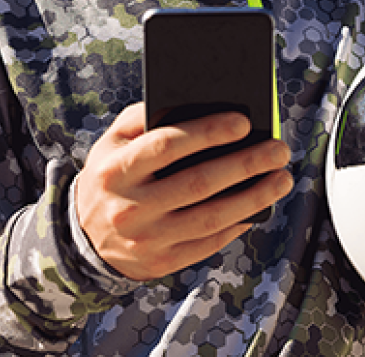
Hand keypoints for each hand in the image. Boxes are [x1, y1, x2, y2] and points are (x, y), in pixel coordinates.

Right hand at [75, 103, 292, 279]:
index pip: (167, 146)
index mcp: (117, 170)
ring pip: (210, 218)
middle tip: (277, 149)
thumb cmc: (111, 174)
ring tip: (281, 178)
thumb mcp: (112, 141)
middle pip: (197, 183)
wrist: (82, 237)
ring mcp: (148, 239)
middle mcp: (131, 207)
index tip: (243, 121)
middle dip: (245, 164)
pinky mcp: (162, 263)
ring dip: (253, 197)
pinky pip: (208, 243)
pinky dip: (238, 223)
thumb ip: (143, 117)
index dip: (207, 132)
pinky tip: (259, 205)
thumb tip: (195, 102)